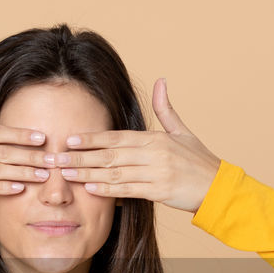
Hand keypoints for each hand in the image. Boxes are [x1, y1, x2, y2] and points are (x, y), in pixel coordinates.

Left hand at [54, 78, 222, 212]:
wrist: (217, 187)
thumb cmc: (198, 160)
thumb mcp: (183, 132)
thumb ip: (166, 109)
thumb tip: (161, 81)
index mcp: (155, 138)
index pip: (116, 137)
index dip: (91, 139)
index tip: (69, 140)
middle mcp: (154, 153)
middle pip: (110, 154)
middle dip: (81, 157)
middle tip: (56, 158)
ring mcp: (156, 172)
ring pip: (115, 172)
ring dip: (88, 174)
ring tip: (66, 174)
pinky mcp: (159, 191)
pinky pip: (129, 189)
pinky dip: (109, 189)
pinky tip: (91, 189)